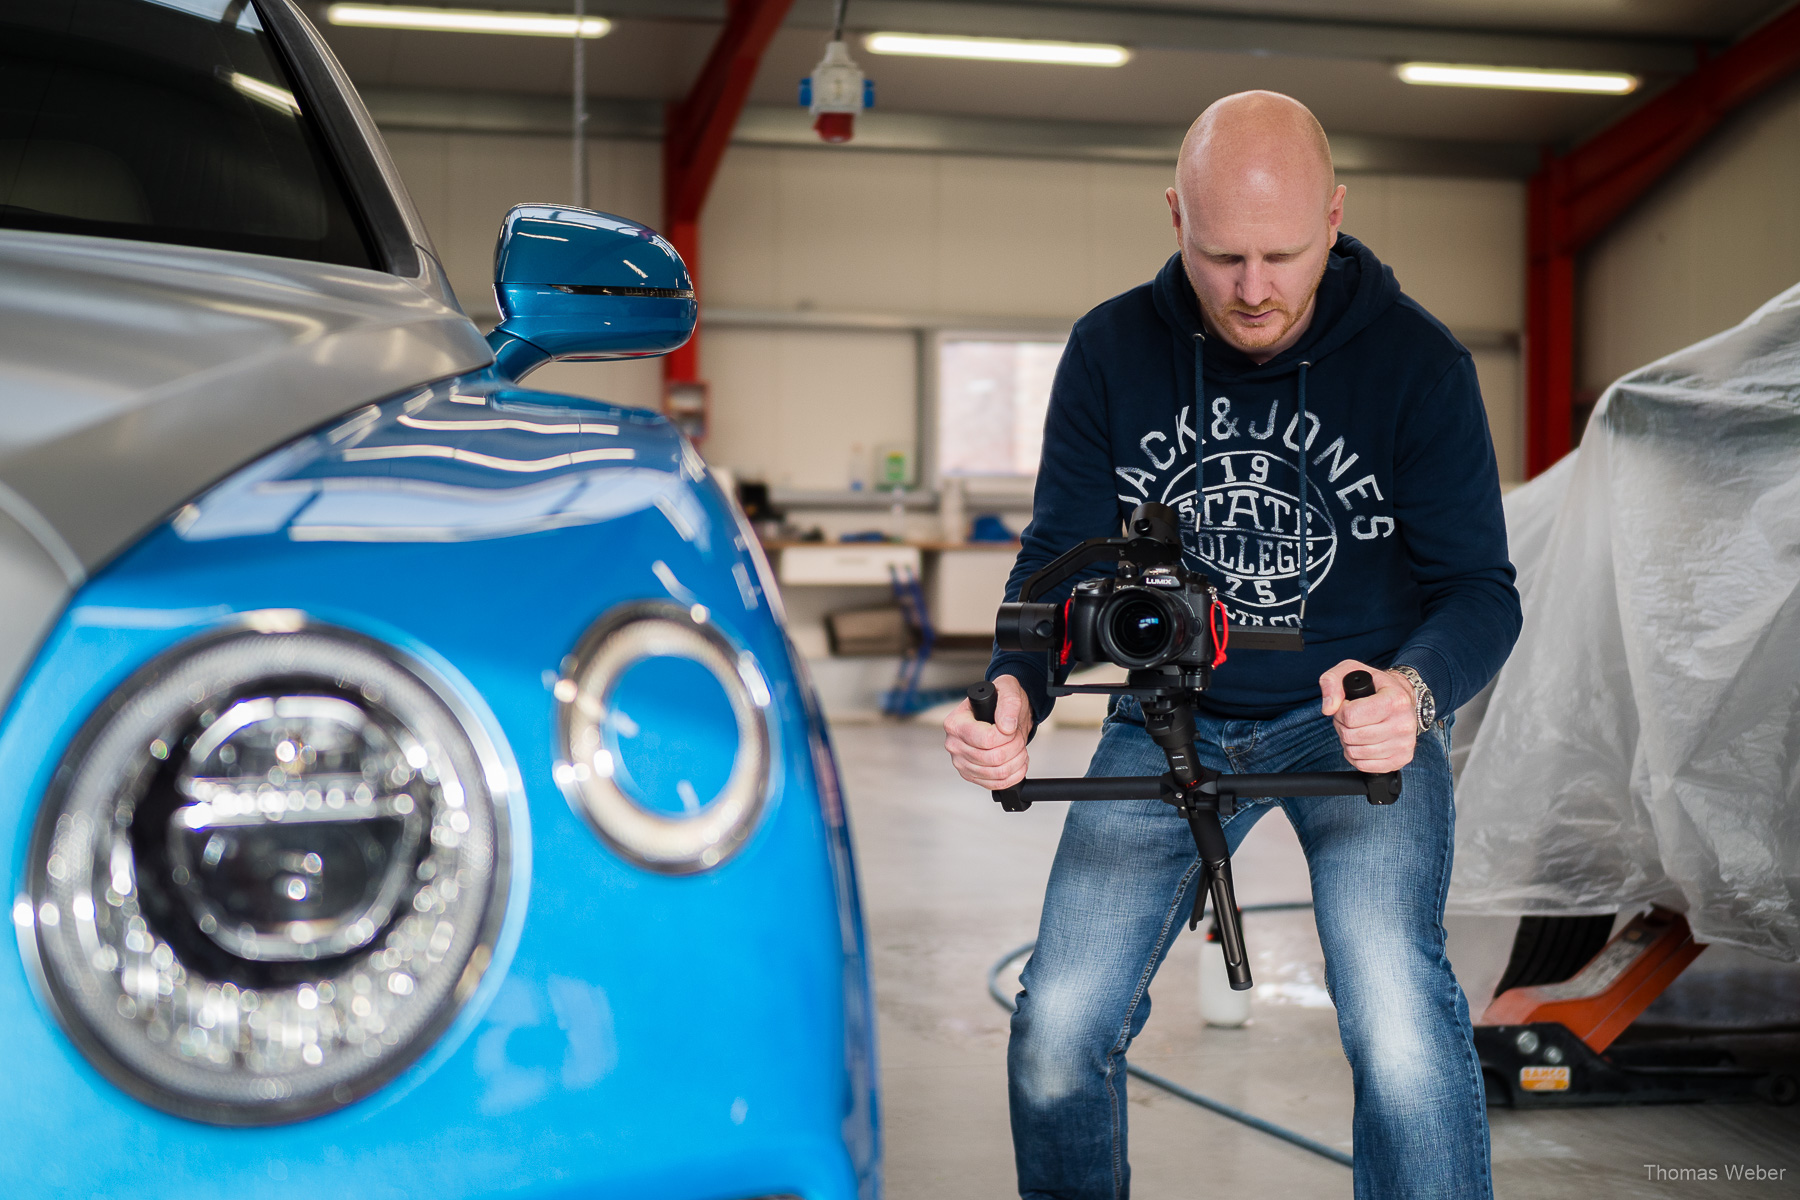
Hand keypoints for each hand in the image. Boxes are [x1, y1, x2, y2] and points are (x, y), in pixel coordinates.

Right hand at [944, 674, 1032, 788]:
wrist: (1003, 715)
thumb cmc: (1000, 700)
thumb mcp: (1008, 690)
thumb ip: (1008, 704)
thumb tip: (1006, 726)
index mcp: (956, 723)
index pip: (986, 740)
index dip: (1007, 737)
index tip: (1012, 727)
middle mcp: (955, 744)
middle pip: (992, 758)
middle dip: (1015, 748)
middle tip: (1018, 736)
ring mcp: (962, 762)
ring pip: (997, 773)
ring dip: (1016, 761)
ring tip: (1019, 748)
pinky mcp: (972, 775)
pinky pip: (996, 784)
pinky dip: (1014, 775)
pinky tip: (1018, 763)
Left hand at [1320, 660, 1416, 772]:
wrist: (1402, 699)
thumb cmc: (1375, 686)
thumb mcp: (1350, 670)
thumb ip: (1331, 682)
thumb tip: (1328, 708)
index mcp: (1395, 701)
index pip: (1351, 716)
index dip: (1340, 711)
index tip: (1347, 705)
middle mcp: (1404, 724)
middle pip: (1351, 736)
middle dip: (1342, 726)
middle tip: (1350, 718)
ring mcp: (1404, 744)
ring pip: (1356, 753)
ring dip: (1348, 742)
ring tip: (1357, 728)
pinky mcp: (1401, 759)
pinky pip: (1364, 766)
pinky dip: (1356, 756)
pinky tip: (1363, 742)